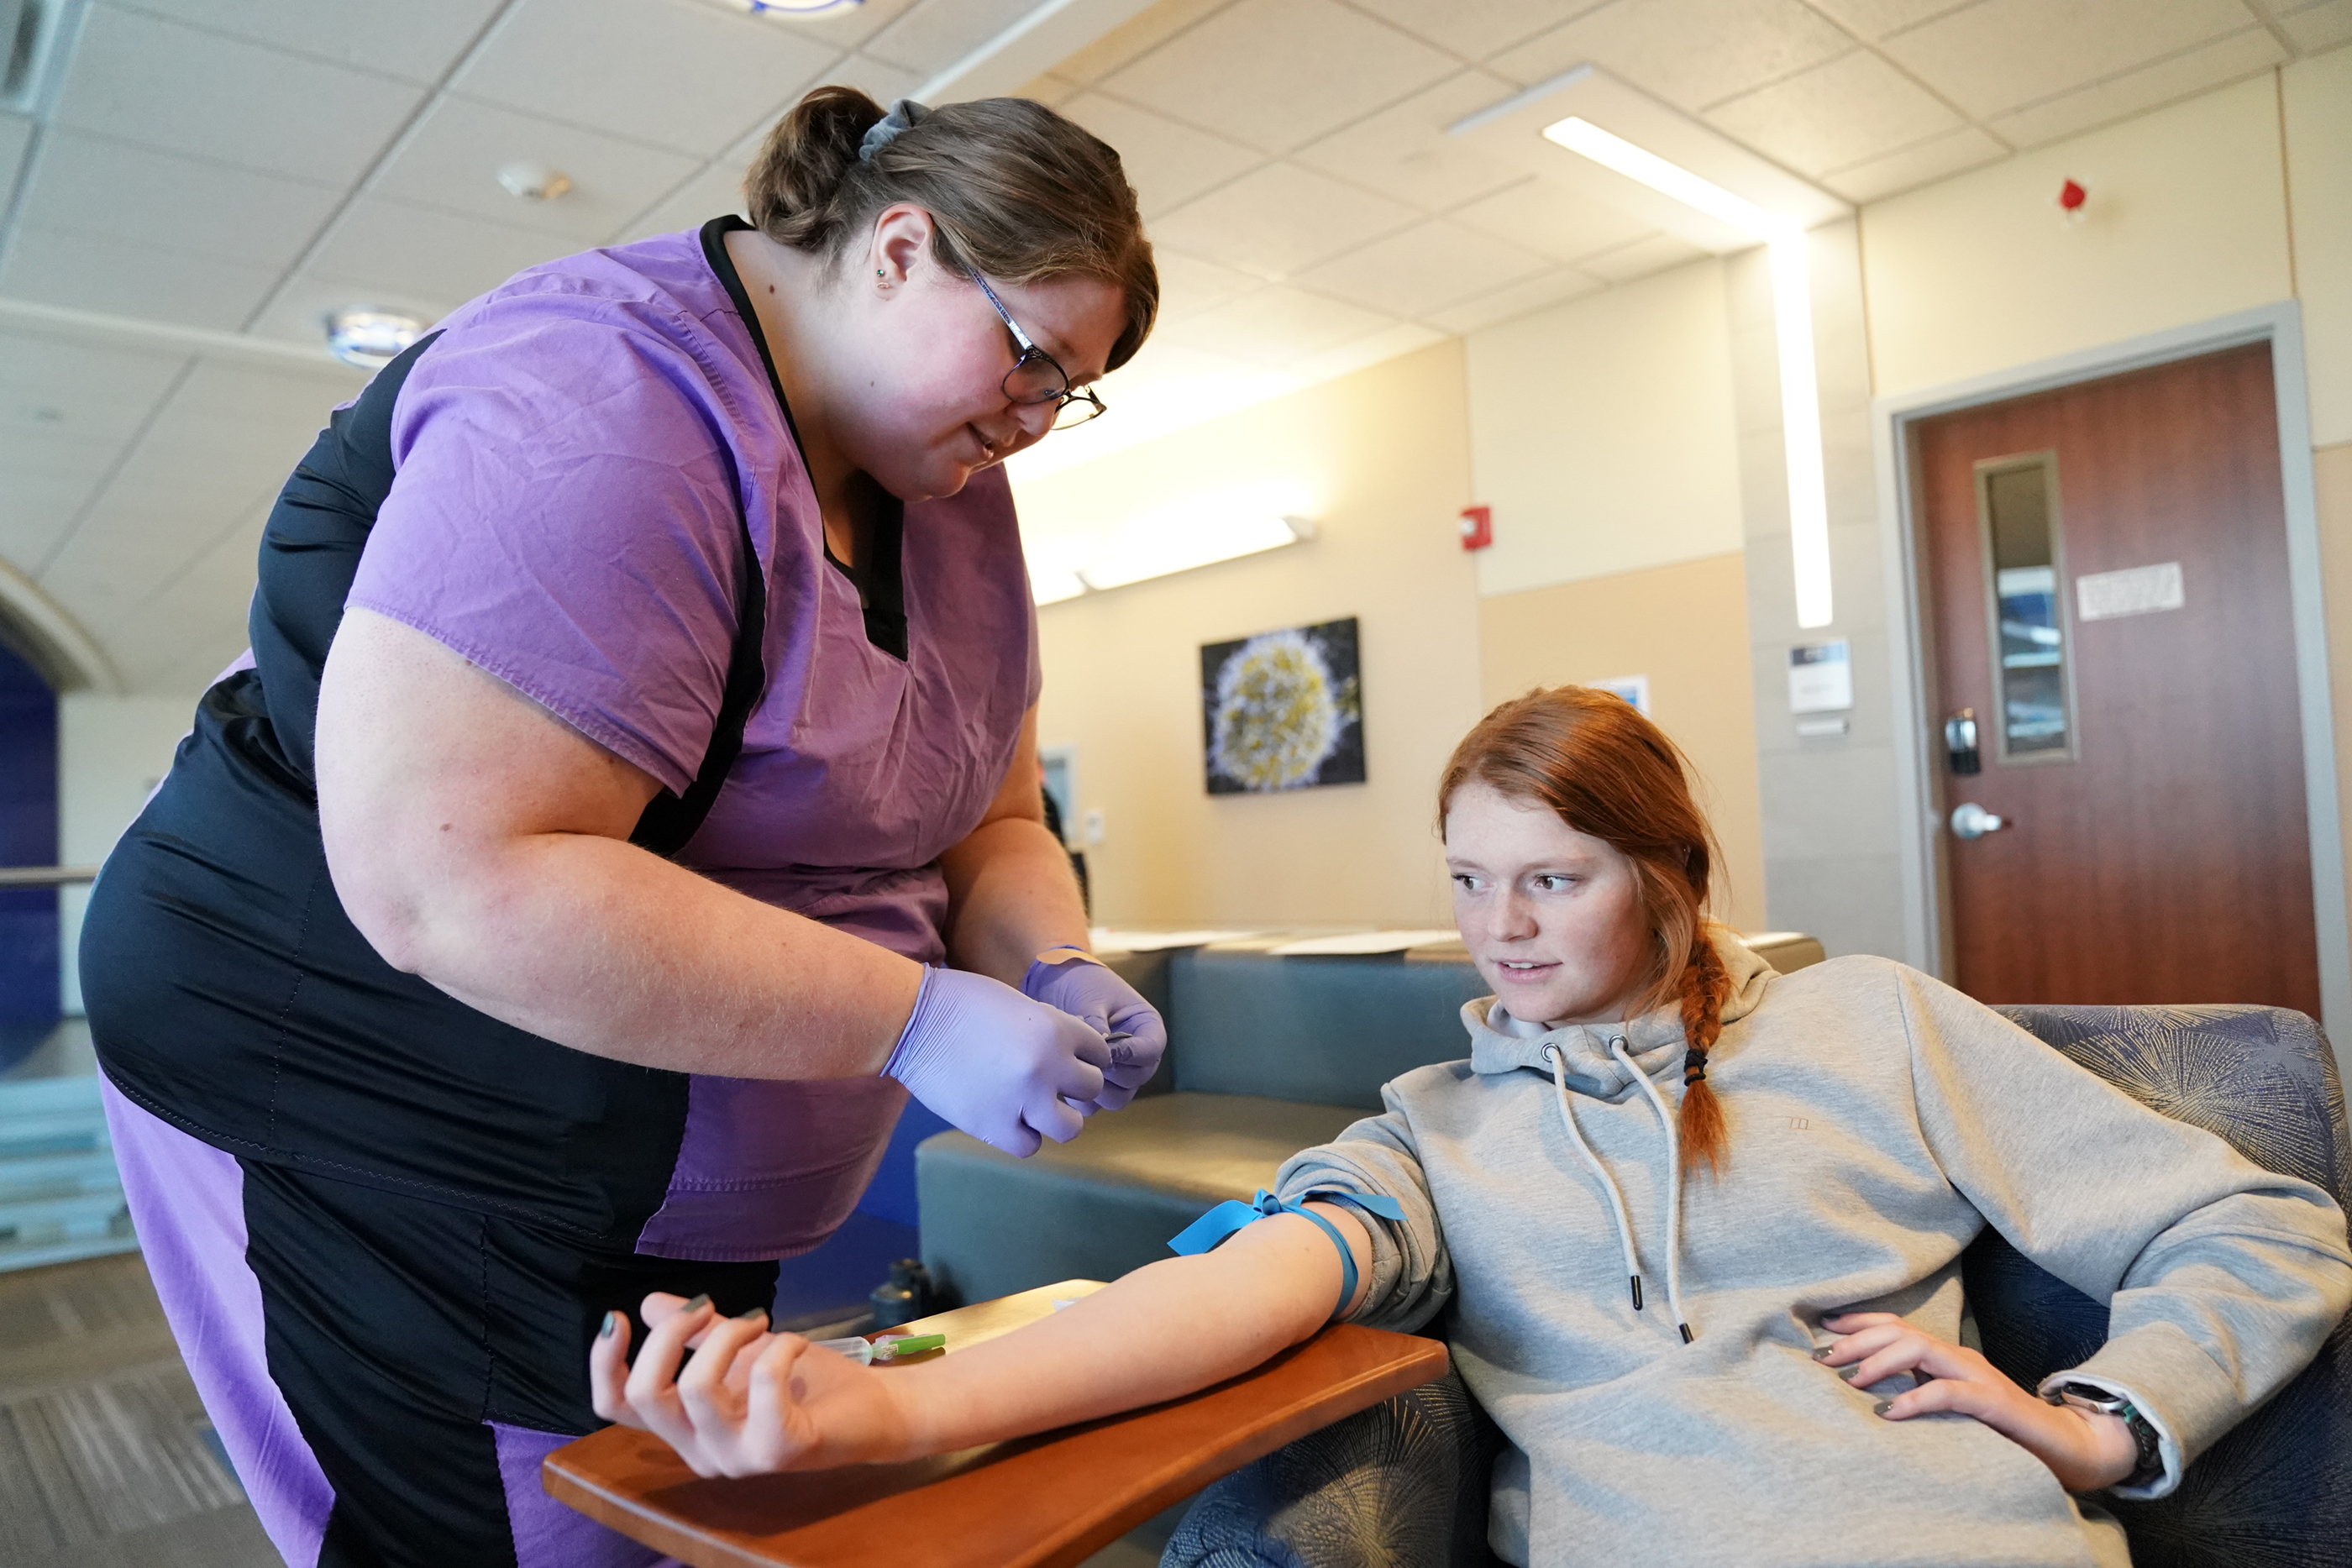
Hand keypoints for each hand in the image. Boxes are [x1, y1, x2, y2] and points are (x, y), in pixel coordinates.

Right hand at [588, 1292, 909, 1476]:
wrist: (874, 1406)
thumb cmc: (804, 1380)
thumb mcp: (742, 1348)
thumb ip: (696, 1332)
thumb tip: (649, 1301)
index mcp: (684, 1427)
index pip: (618, 1405)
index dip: (605, 1362)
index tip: (620, 1315)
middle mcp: (701, 1451)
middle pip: (647, 1394)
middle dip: (671, 1333)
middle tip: (710, 1305)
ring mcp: (739, 1457)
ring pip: (698, 1389)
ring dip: (728, 1334)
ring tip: (761, 1321)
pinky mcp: (779, 1449)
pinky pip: (761, 1384)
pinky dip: (778, 1347)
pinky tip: (796, 1342)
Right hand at [884, 966, 1110, 1155]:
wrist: (914, 1020)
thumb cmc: (962, 1003)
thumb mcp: (1020, 1004)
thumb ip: (1050, 1031)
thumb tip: (1070, 1055)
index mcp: (1056, 1030)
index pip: (1100, 1053)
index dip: (1087, 1057)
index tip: (1072, 1060)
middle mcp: (1047, 1066)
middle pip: (1091, 1089)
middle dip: (1075, 1087)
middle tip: (1054, 1085)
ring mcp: (1022, 1099)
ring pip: (1070, 1127)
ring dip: (1058, 1119)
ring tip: (1038, 1109)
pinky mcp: (993, 1125)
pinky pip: (1029, 1145)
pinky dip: (1023, 1136)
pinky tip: (1010, 1120)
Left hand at [1021, 951, 1168, 1110]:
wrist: (1055, 983)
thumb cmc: (1080, 983)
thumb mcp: (1090, 997)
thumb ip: (1096, 1025)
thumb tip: (1100, 1056)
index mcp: (1146, 1026)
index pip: (1153, 1048)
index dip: (1131, 1054)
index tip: (1105, 1049)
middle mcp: (1137, 1054)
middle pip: (1136, 1079)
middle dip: (1109, 1073)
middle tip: (1083, 1059)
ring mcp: (1118, 1072)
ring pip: (1117, 1098)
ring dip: (1095, 1090)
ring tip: (1071, 1068)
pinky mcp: (1096, 1084)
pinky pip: (1095, 1104)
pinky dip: (1079, 1097)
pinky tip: (1060, 1077)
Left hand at [1819, 1312, 2139, 1492]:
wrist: (2068, 1447)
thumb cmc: (2002, 1431)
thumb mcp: (1951, 1407)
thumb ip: (1919, 1392)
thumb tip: (1866, 1394)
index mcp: (1946, 1356)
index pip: (1897, 1326)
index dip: (1859, 1323)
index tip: (1822, 1328)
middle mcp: (1959, 1358)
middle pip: (1901, 1332)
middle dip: (1857, 1341)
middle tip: (1823, 1359)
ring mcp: (1979, 1376)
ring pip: (1921, 1350)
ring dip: (1880, 1362)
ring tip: (1851, 1381)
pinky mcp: (1995, 1404)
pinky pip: (1950, 1392)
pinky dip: (1916, 1398)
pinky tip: (1890, 1412)